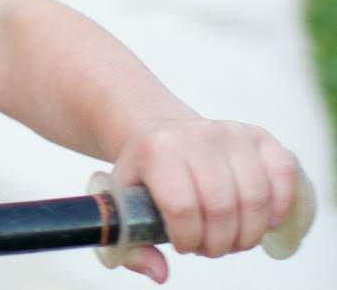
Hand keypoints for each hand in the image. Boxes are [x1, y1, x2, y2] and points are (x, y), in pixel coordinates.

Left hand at [111, 117, 301, 282]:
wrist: (162, 133)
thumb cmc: (146, 175)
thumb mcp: (123, 203)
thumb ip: (131, 246)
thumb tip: (160, 274)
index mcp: (157, 150)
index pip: (181, 207)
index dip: (187, 238)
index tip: (182, 244)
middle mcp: (195, 135)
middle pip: (222, 208)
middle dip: (218, 243)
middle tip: (209, 246)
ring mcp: (230, 132)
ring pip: (255, 198)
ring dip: (247, 233)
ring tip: (231, 237)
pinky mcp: (259, 135)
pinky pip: (284, 174)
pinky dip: (279, 207)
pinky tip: (262, 220)